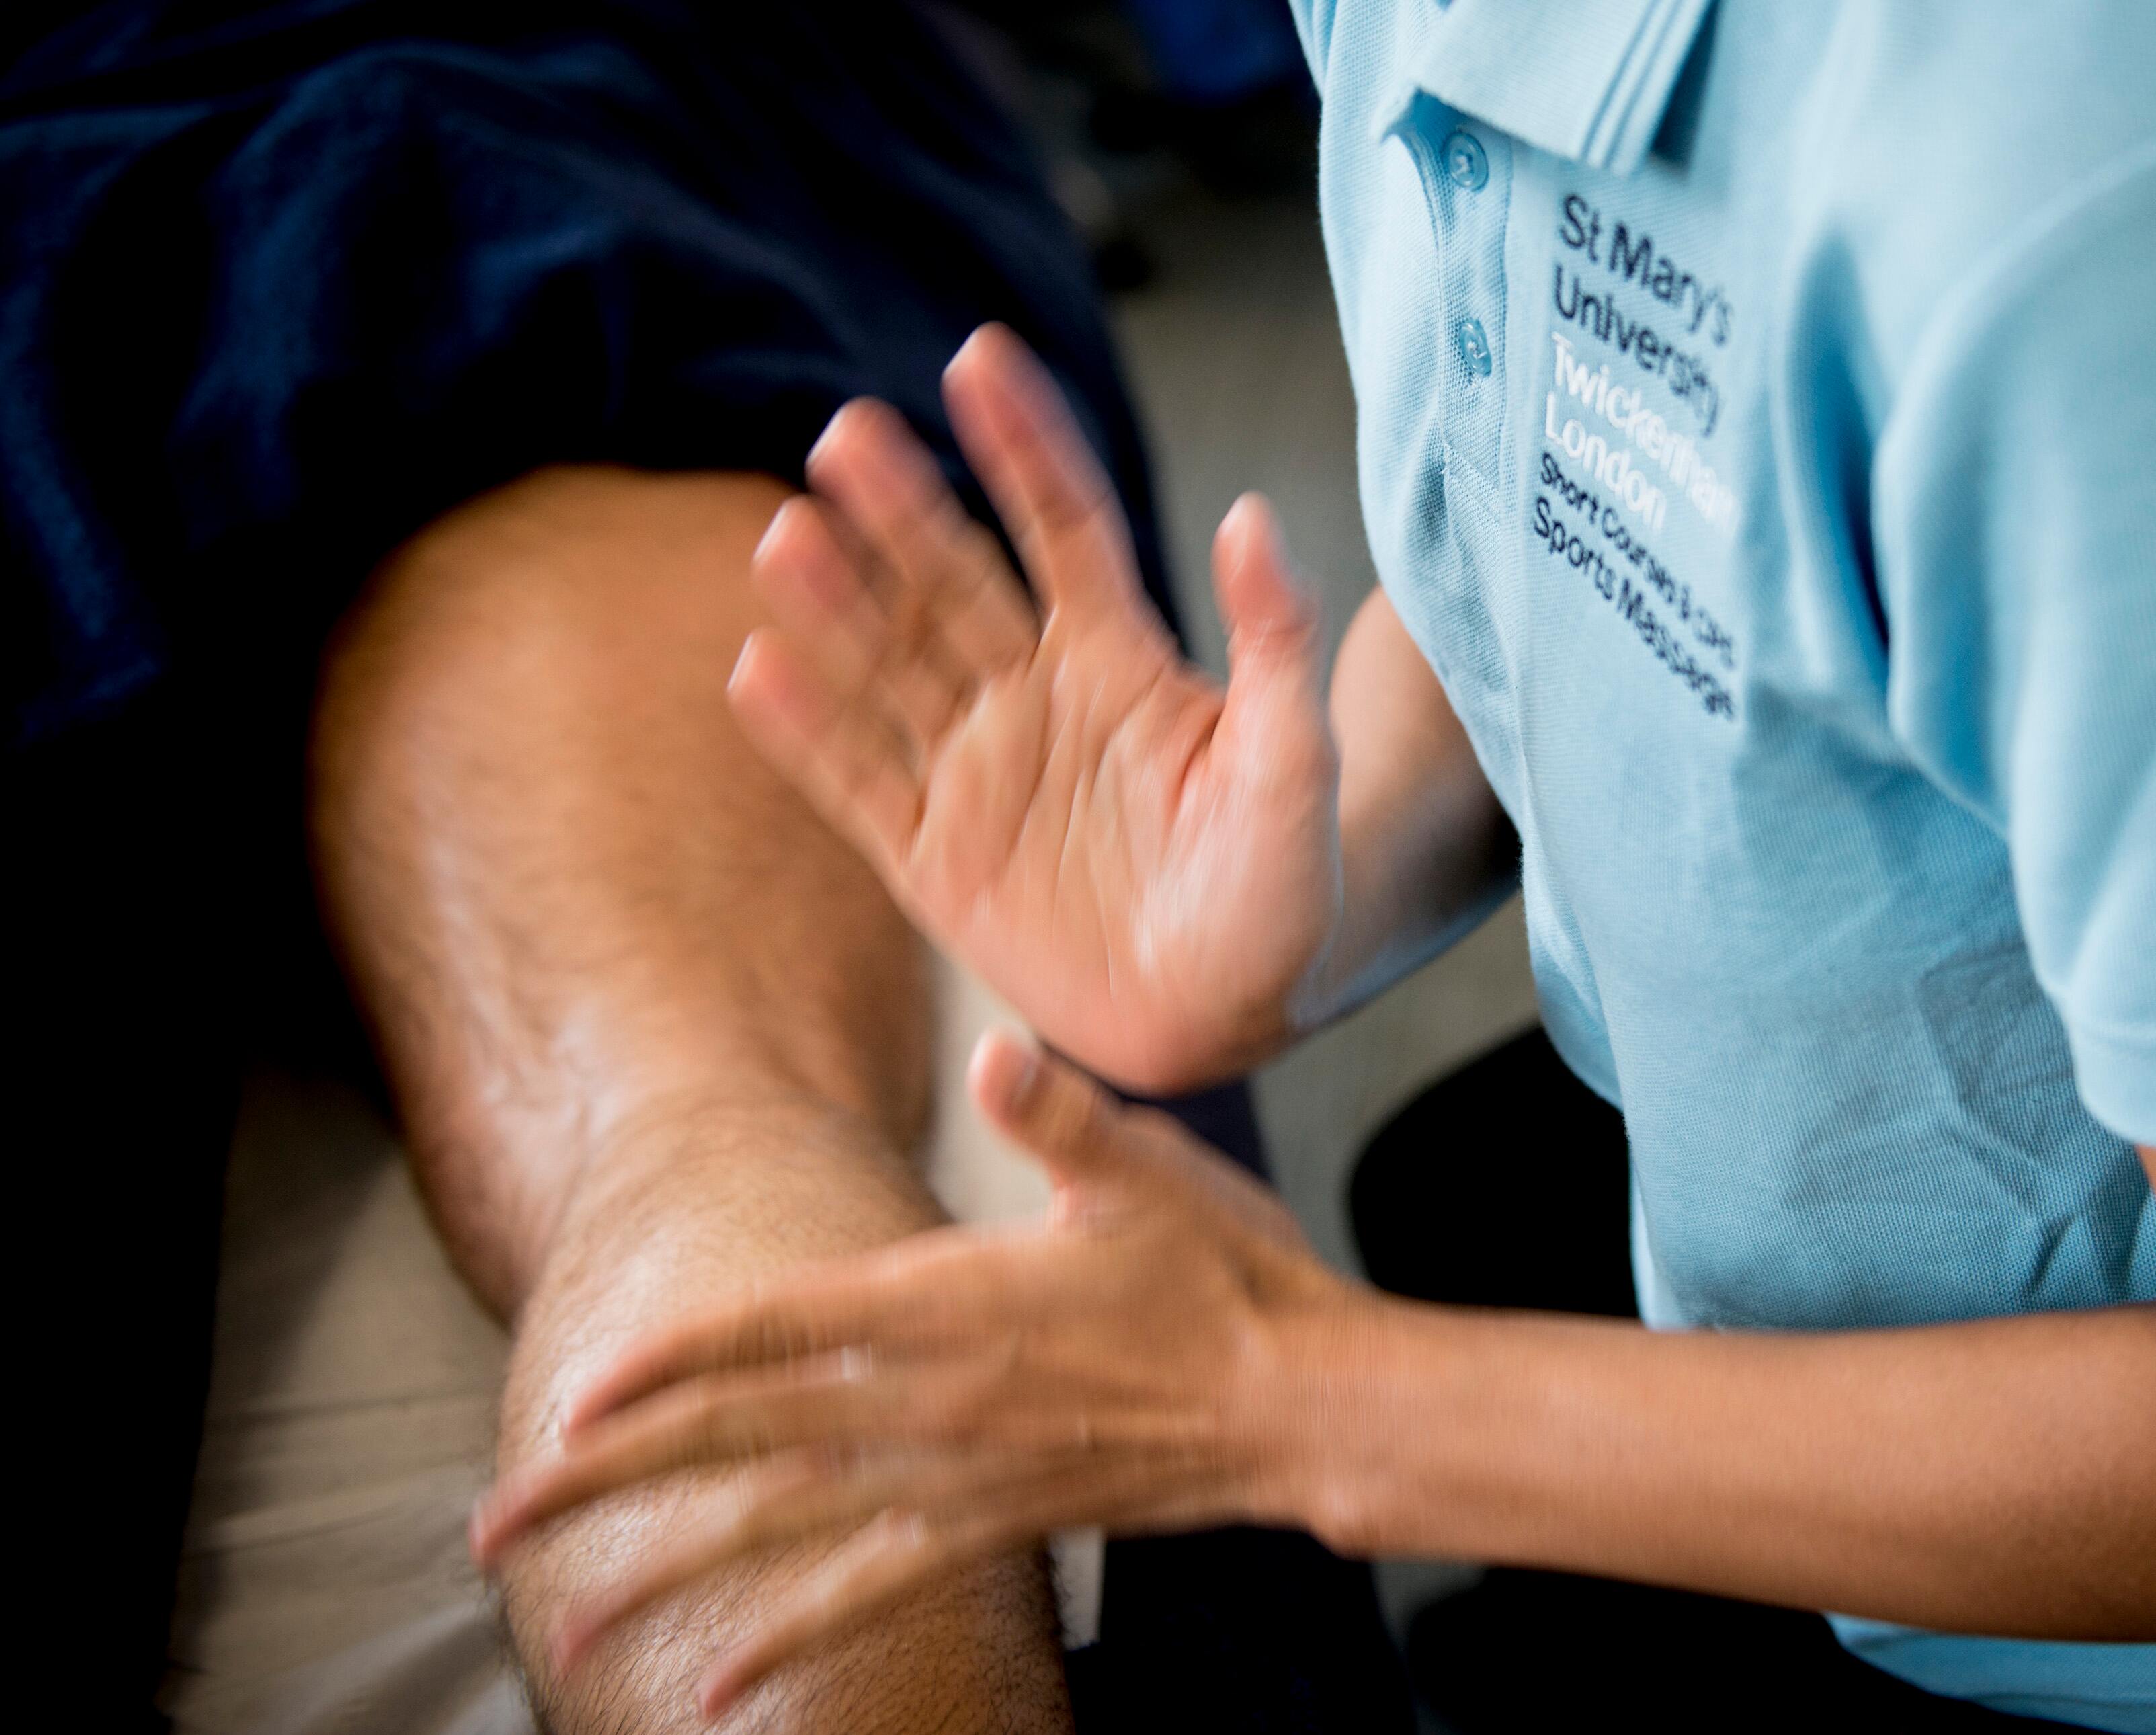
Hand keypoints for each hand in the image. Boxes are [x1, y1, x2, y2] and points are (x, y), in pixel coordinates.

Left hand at [468, 1031, 1365, 1717]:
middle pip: (742, 1436)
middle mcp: (931, 1398)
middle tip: (496, 1517)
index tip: (577, 1395)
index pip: (778, 1323)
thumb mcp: (1146, 1172)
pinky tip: (718, 1695)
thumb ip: (1061, 1117)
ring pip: (782, 1527)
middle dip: (608, 1474)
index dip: (672, 1359)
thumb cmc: (1226, 1275)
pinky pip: (870, 1594)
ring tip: (561, 1616)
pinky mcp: (993, 1524)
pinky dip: (788, 1642)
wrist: (1300, 1405)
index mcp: (949, 1299)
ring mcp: (956, 1474)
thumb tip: (1002, 1052)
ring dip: (664, 1566)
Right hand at [729, 326, 1339, 1091]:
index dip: (1023, 443)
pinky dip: (808, 733)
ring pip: (890, 667)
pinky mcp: (933, 859)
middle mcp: (1033, 698)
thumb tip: (1251, 514)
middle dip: (900, 507)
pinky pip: (859, 785)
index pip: (1064, 524)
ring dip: (837, 603)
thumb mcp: (1298, 763)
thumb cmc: (1282, 887)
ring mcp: (976, 774)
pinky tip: (758, 668)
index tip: (979, 356)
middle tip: (846, 431)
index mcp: (1119, 661)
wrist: (1232, 1014)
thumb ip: (1273, 644)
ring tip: (787, 534)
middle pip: (952, 581)